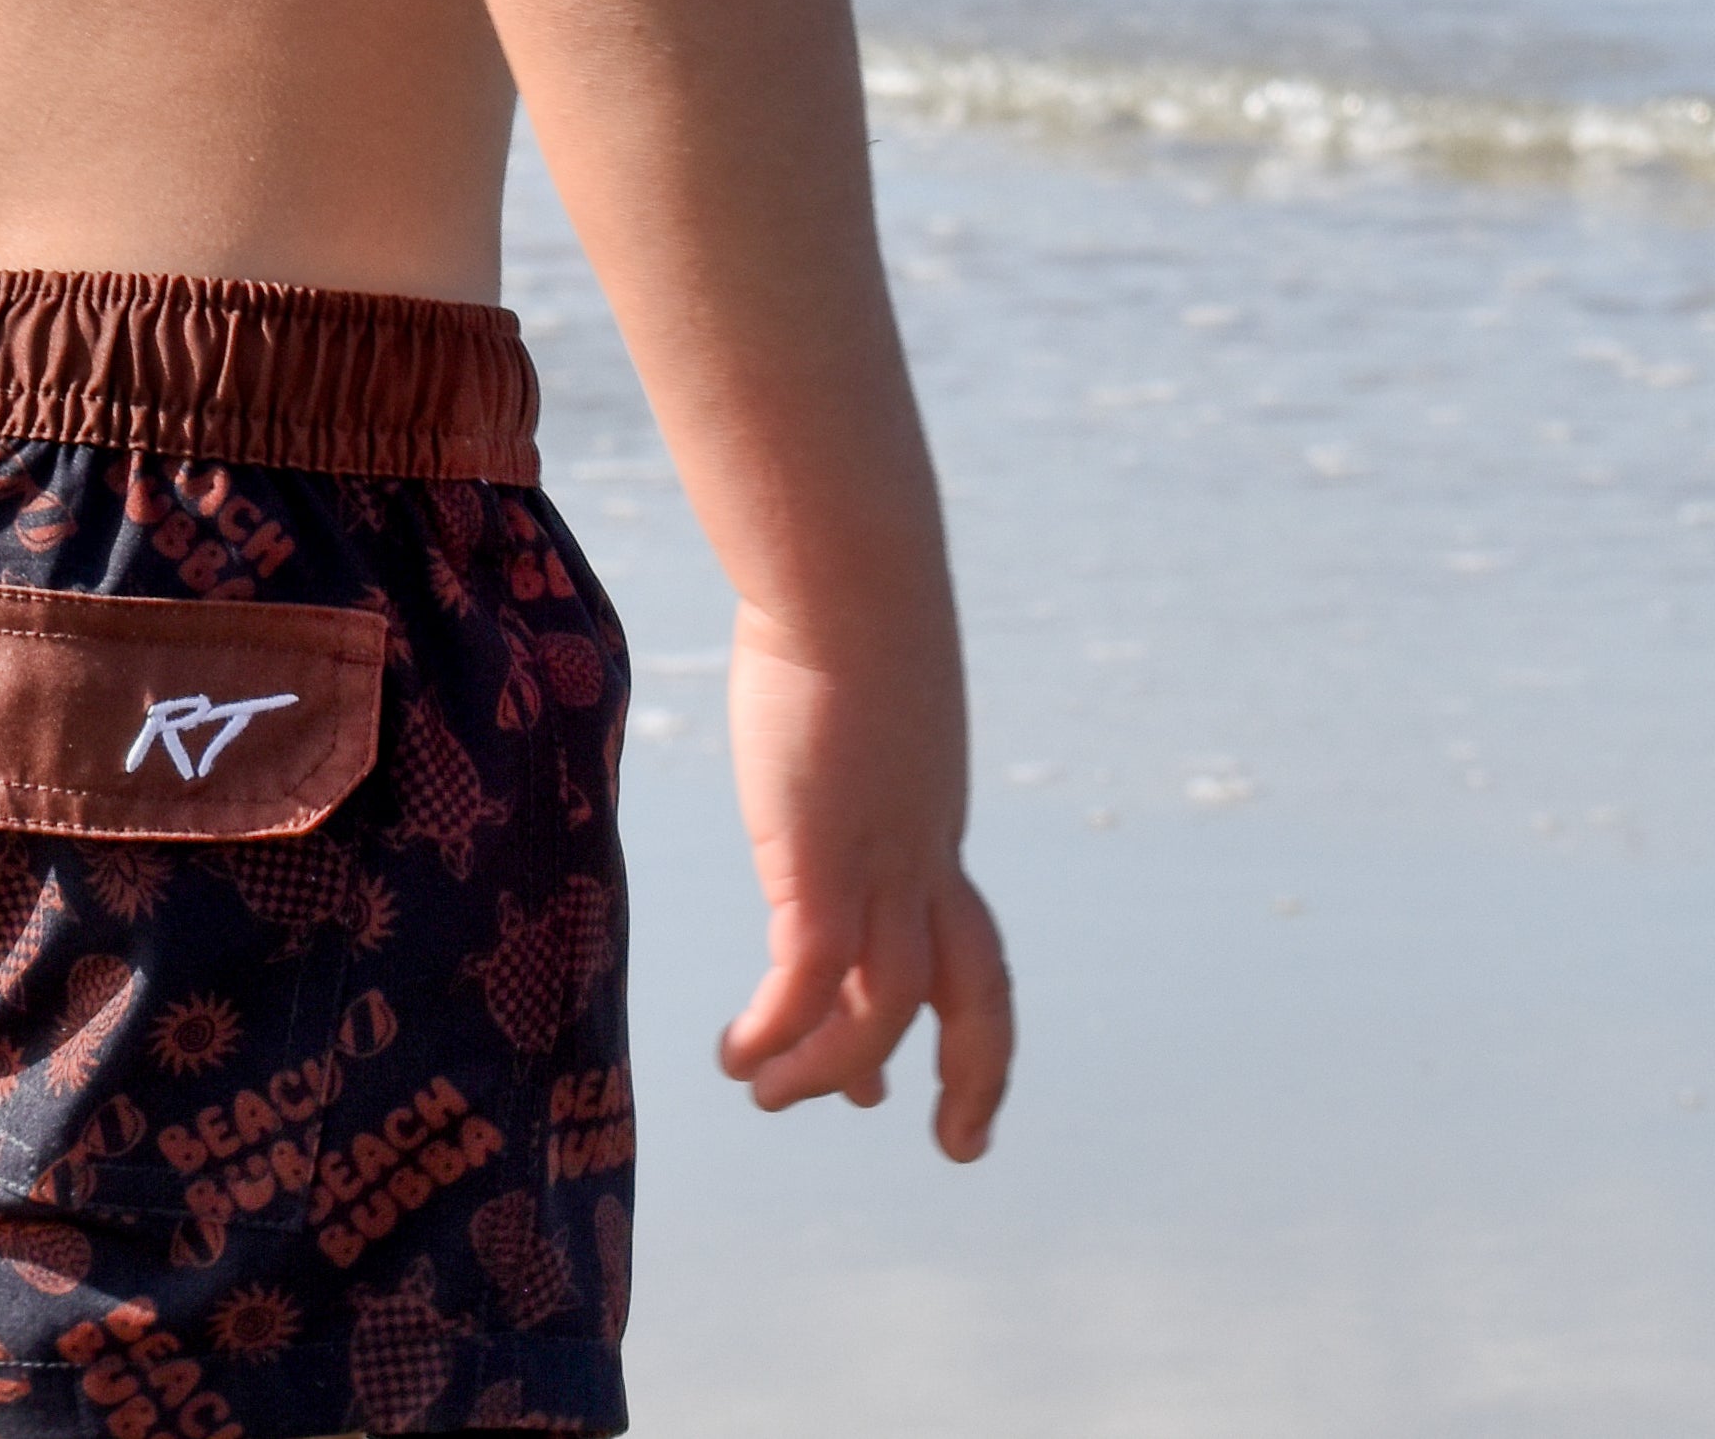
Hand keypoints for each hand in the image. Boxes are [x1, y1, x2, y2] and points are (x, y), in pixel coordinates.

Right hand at [714, 604, 1013, 1160]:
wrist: (846, 570)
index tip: (915, 1071)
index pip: (960, 932)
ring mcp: (880, 860)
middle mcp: (924, 849)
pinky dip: (777, 1033)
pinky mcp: (821, 860)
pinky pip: (809, 983)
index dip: (950, 1008)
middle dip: (977, 1073)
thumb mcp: (857, 672)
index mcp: (932, 811)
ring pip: (885, 1010)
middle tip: (956, 1143)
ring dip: (831, 1070)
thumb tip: (818, 670)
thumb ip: (847, 706)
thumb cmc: (841, 587)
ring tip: (767, 1095)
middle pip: (980, 986)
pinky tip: (734, 1052)